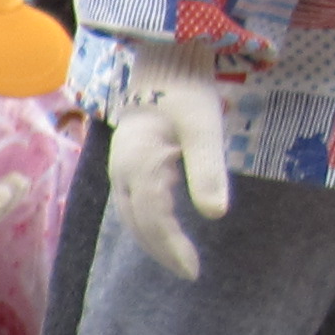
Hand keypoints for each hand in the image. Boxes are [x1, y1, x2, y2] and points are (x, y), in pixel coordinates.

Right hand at [107, 49, 231, 281]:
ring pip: (130, 216)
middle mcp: (121, 172)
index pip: (154, 219)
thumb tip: (215, 215)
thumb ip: (208, 171)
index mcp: (140, 165)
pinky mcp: (124, 165)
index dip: (172, 248)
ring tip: (176, 257)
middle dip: (161, 250)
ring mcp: (118, 169)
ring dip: (152, 240)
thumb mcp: (205, 128)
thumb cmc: (186, 91)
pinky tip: (163, 229)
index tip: (193, 270)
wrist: (161, 63)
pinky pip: (130, 204)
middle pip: (137, 224)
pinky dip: (146, 224)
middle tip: (189, 271)